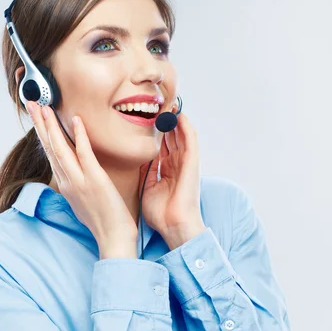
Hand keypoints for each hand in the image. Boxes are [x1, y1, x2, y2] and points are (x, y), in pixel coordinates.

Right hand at [26, 101, 137, 245]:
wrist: (113, 238)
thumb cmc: (103, 222)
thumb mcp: (83, 203)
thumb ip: (77, 186)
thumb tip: (75, 175)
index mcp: (66, 186)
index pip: (50, 154)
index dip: (42, 134)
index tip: (37, 117)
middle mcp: (68, 182)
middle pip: (49, 148)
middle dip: (40, 124)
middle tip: (31, 102)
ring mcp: (80, 180)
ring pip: (61, 148)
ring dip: (51, 126)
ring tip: (44, 106)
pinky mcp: (95, 180)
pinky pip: (84, 153)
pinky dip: (79, 135)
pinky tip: (75, 119)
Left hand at [138, 111, 204, 236]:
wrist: (174, 226)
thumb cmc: (161, 214)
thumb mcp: (147, 189)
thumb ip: (145, 174)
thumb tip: (139, 161)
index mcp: (167, 173)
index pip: (162, 148)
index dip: (156, 134)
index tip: (147, 121)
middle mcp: (177, 166)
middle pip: (172, 139)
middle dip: (165, 124)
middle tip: (158, 106)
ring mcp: (185, 164)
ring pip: (181, 136)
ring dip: (176, 121)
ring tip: (169, 105)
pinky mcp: (192, 164)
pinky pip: (191, 141)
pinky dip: (186, 128)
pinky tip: (180, 116)